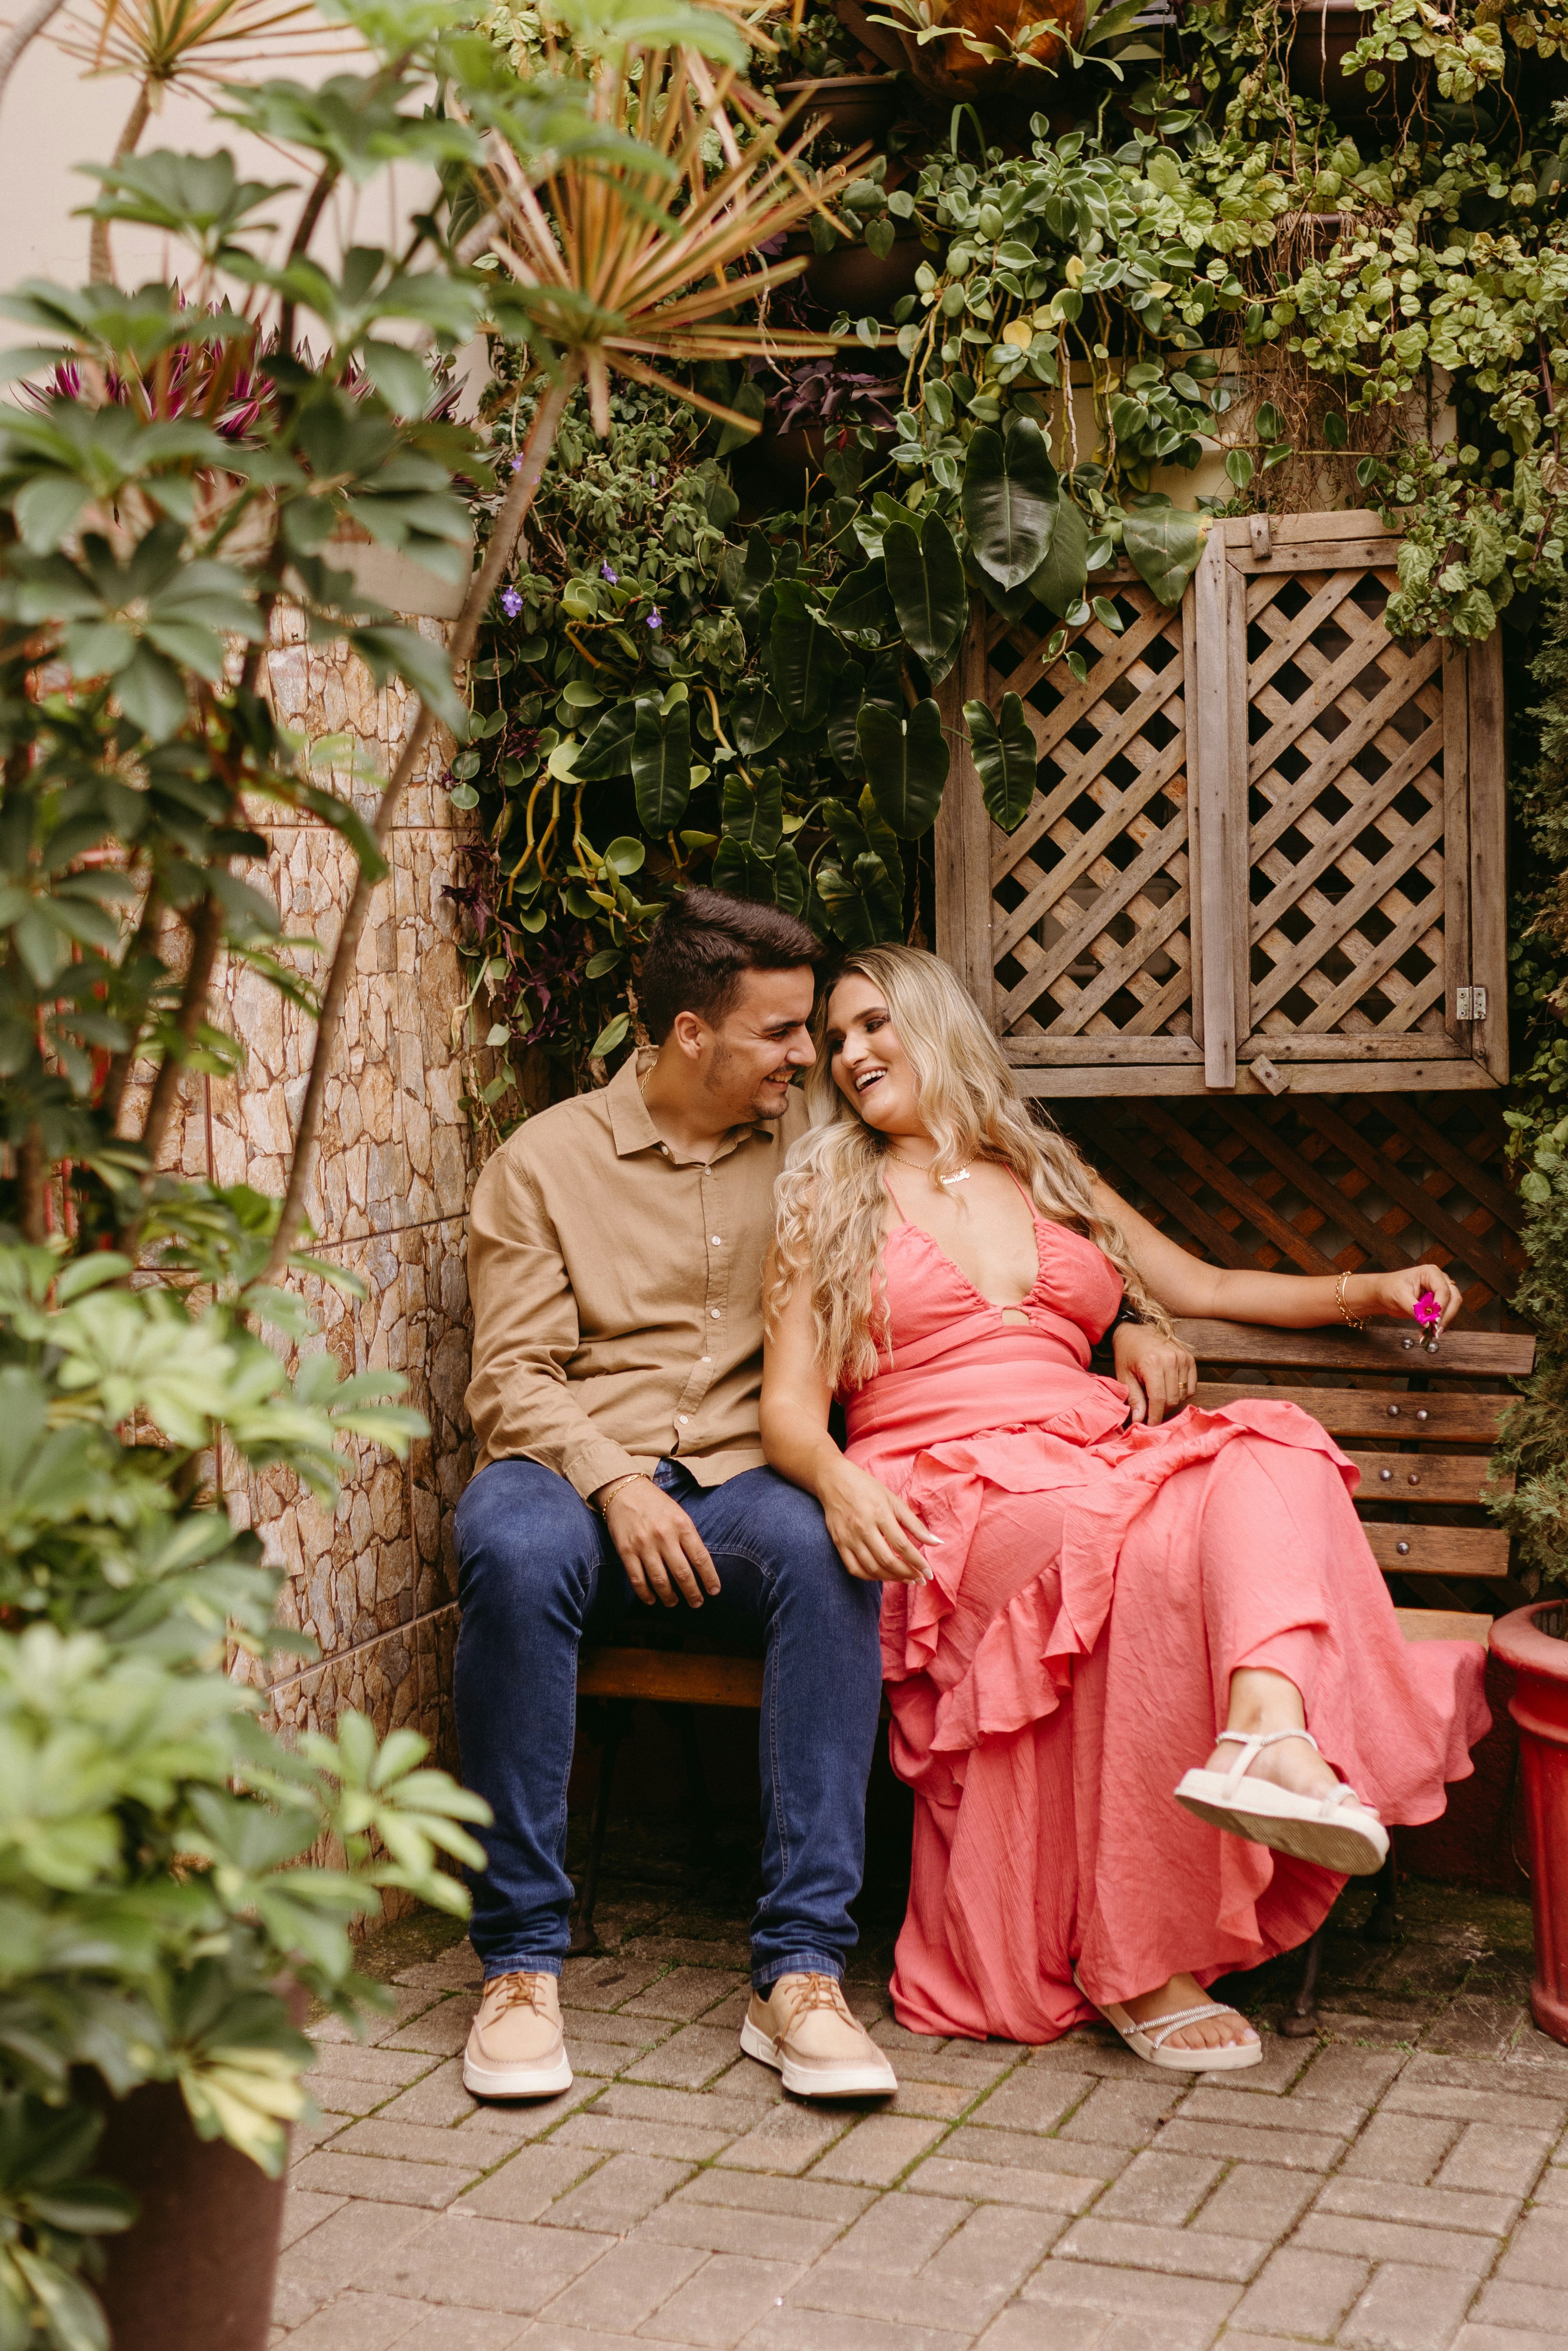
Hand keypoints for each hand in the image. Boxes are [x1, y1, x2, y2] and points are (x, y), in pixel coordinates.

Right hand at [599, 1477, 721, 1608]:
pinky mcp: (626, 1551)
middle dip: (692, 1593)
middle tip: (697, 1603)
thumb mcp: (679, 1514)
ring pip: (660, 1581)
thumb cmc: (656, 1504)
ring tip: (674, 1603)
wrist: (625, 1490)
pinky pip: (637, 1579)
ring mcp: (644, 1544)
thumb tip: (700, 1567)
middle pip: (682, 1573)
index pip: (701, 1558)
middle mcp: (664, 1536)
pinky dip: (645, 1594)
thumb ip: (689, 1538)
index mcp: (682, 1525)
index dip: (709, 1578)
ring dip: (669, 1597)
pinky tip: (652, 1600)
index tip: (714, 1591)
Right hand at [819, 1457, 934, 1583]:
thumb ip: (915, 1524)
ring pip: (872, 1568)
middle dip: (907, 1574)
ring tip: (906, 1579)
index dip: (917, 1562)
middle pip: (888, 1560)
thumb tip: (937, 1542)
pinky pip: (854, 1569)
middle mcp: (863, 1528)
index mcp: (880, 1514)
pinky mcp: (839, 1543)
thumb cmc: (867, 1488)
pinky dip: (870, 1577)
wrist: (834, 1480)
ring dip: (892, 1578)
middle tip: (920, 1580)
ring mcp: (849, 1537)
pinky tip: (883, 1576)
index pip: (902, 1545)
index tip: (929, 1573)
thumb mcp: (894, 1500)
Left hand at [1113, 1322, 1196, 1425]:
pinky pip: (1191, 1386)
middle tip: (1150, 1411)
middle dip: (1161, 1411)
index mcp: (1152, 1364)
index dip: (1155, 1417)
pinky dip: (1181, 1393)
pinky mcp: (1189, 1358)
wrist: (1135, 1330)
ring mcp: (1182, 1358)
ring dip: (1170, 1402)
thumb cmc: (1127, 1354)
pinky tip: (1169, 1389)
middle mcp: (1171, 1360)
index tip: (1150, 1426)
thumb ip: (1134, 1399)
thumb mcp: (1124, 1376)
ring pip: (1182, 1395)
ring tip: (1157, 1396)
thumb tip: (1139, 1420)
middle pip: (1172, 1399)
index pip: (1159, 1399)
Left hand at [1357, 1262, 1463, 1332]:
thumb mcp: (1399, 1296)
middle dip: (1446, 1316)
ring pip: (1452, 1308)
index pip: (1443, 1289)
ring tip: (1431, 1334)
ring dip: (1443, 1323)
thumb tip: (1427, 1321)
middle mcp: (1439, 1281)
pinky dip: (1438, 1326)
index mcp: (1430, 1273)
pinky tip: (1428, 1332)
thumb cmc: (1389, 1288)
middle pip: (1453, 1298)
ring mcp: (1439, 1292)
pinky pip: (1444, 1315)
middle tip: (1436, 1330)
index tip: (1435, 1320)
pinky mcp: (1437, 1304)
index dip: (1441, 1306)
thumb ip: (1414, 1308)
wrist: (1383, 1293)